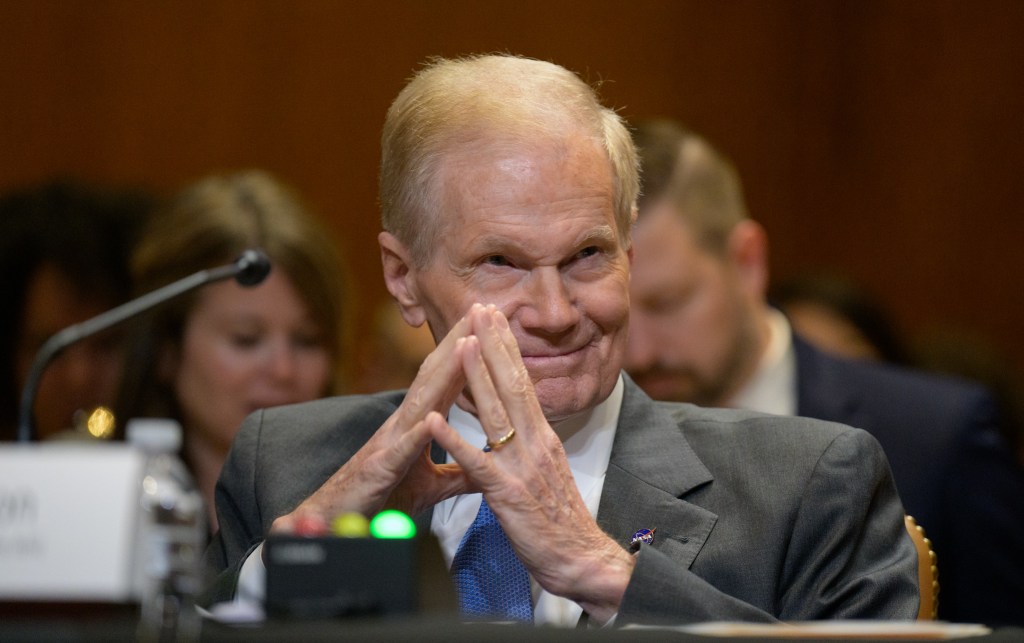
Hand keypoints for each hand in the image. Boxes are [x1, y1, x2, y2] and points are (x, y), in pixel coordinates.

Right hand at [272, 313, 476, 533]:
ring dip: (443, 371)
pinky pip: (401, 450)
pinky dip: (418, 434)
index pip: (447, 380)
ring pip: (421, 400)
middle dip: (458, 341)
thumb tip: (489, 466)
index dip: (469, 351)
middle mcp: (403, 424)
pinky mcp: (380, 470)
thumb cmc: (381, 496)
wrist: (336, 520)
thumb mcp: (432, 485)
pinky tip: (434, 420)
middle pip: (434, 375)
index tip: (492, 323)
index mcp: (418, 424)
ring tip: (466, 343)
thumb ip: (460, 472)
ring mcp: (390, 443)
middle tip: (481, 309)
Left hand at [428, 305, 634, 622]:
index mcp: (544, 438)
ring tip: (463, 343)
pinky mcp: (507, 494)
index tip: (496, 319)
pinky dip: (454, 440)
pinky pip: (476, 463)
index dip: (508, 350)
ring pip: (497, 413)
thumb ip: (531, 448)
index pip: (524, 384)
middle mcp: (536, 444)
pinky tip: (434, 421)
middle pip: (514, 385)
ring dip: (478, 376)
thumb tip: (522, 427)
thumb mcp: (546, 475)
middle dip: (495, 345)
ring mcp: (522, 466)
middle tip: (481, 309)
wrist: (581, 561)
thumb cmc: (561, 524)